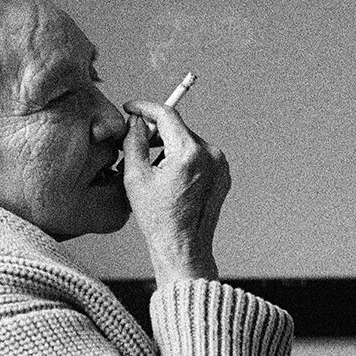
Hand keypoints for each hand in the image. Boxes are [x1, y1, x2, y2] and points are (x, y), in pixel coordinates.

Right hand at [121, 100, 229, 282]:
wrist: (183, 248)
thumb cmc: (157, 218)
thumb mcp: (135, 177)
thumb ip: (134, 141)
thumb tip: (136, 121)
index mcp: (188, 152)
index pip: (166, 114)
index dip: (145, 107)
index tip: (131, 108)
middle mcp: (210, 154)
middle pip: (178, 128)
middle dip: (156, 132)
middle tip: (136, 142)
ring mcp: (220, 165)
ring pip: (188, 142)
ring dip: (169, 147)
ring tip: (154, 169)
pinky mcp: (223, 175)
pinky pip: (199, 156)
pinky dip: (183, 159)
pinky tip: (170, 179)